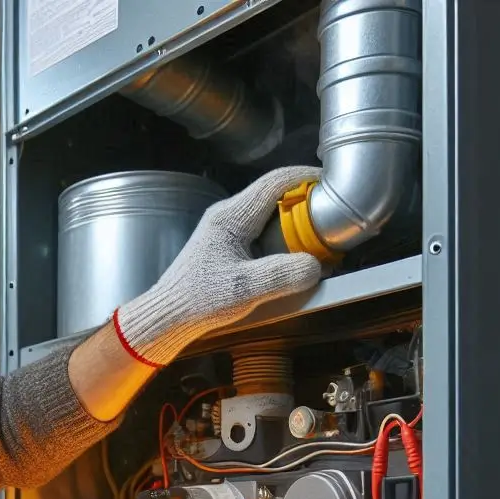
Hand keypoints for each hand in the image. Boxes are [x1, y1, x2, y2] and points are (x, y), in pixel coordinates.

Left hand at [114, 166, 323, 367]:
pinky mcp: (224, 251)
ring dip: (293, 225)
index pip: (276, 182)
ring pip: (268, 218)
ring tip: (317, 240)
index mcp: (231, 216)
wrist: (165, 319)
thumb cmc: (198, 301)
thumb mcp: (245, 290)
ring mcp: (224, 234)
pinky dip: (280, 242)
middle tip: (331, 217)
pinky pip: (259, 237)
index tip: (334, 183)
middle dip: (305, 203)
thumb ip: (284, 275)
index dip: (307, 178)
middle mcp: (227, 217)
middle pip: (274, 197)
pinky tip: (291, 260)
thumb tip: (315, 266)